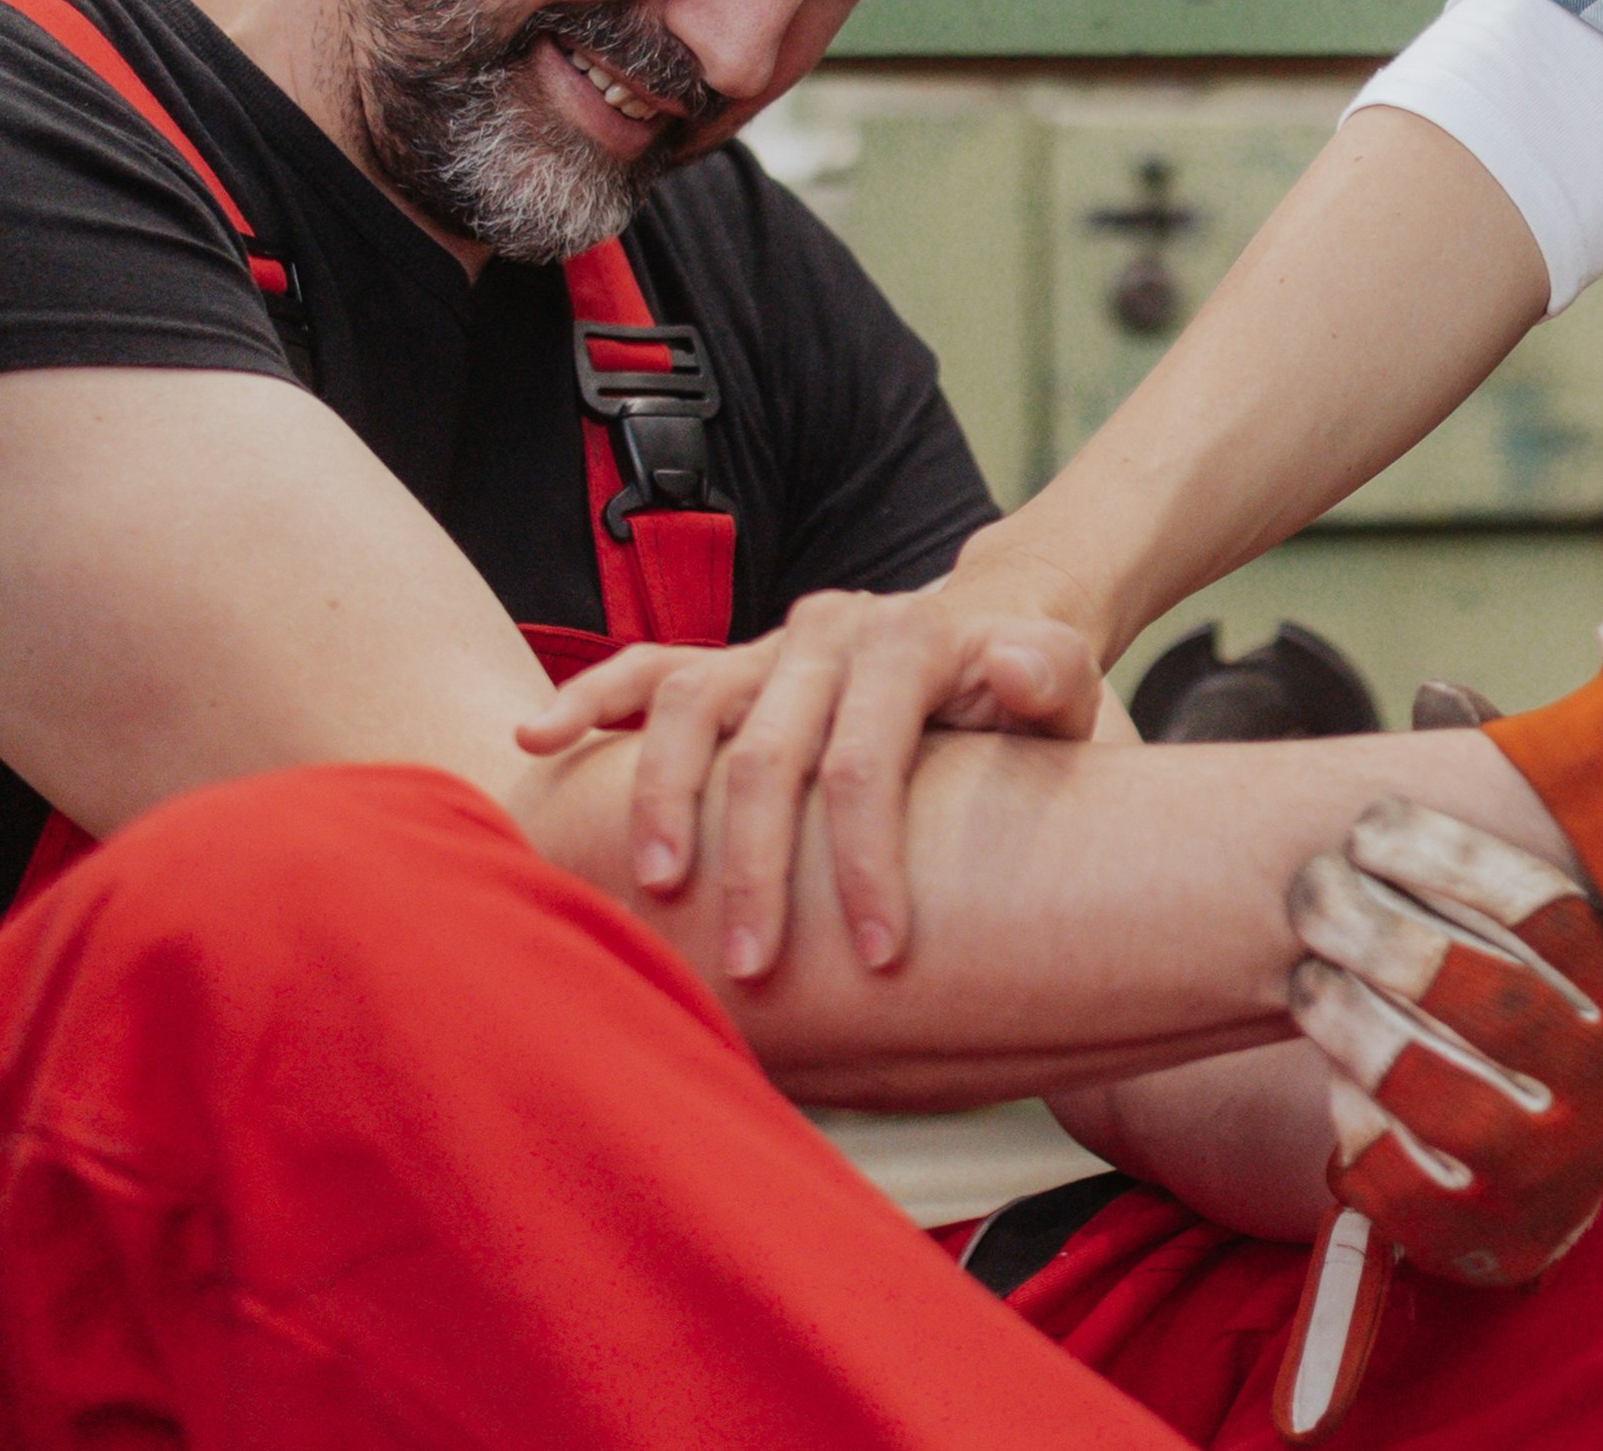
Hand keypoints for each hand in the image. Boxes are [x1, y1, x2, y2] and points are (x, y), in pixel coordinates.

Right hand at [514, 575, 1101, 975]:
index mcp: (907, 642)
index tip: (880, 958)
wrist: (979, 637)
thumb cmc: (1023, 696)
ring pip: (689, 710)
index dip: (867, 862)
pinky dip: (586, 701)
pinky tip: (538, 742)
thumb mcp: (1064, 684)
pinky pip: (644, 673)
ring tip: (662, 888)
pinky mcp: (726, 665)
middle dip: (757, 870)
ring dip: (662, 801)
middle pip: (768, 754)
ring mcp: (767, 647)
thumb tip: (1007, 664)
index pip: (869, 762)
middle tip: (755, 969)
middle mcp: (829, 633)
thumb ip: (1048, 676)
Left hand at [1265, 800, 1602, 1439]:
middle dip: (1382, 932)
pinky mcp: (1481, 1240)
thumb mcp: (1548, 922)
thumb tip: (1441, 690)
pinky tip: (1330, 1075)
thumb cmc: (1531, 1008)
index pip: (1549, 914)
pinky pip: (1393, 1175)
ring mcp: (1549, 1172)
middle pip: (1488, 999)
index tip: (1369, 823)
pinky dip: (1348, 1120)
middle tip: (1312, 890)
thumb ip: (1504, 810)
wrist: (1543, 1180)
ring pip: (1432, 1088)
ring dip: (1349, 1017)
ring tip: (1305, 973)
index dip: (1448, 859)